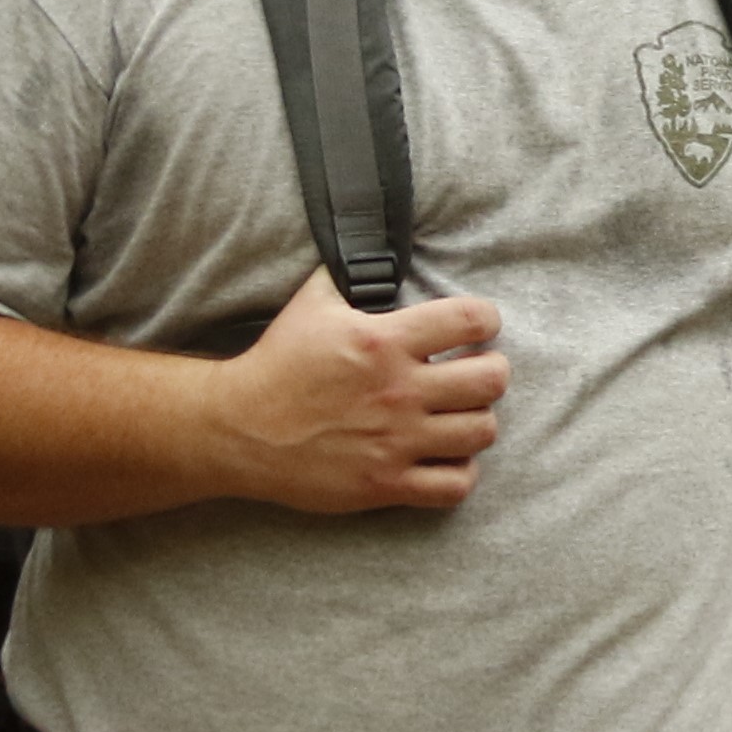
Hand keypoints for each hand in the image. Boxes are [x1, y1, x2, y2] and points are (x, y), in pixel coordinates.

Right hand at [206, 270, 509, 511]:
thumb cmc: (276, 363)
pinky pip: (454, 486)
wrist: (239, 428)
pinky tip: (445, 459)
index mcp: (384, 341)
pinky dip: (459, 474)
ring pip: (481, 432)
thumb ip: (350, 275)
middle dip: (492, 372)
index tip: (477, 329)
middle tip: (476, 373)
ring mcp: (395, 441)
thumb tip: (371, 245)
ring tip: (461, 416)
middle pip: (491, 379)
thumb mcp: (312, 303)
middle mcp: (399, 390)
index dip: (485, 321)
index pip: (471, 320)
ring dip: (477, 422)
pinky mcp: (386, 484)